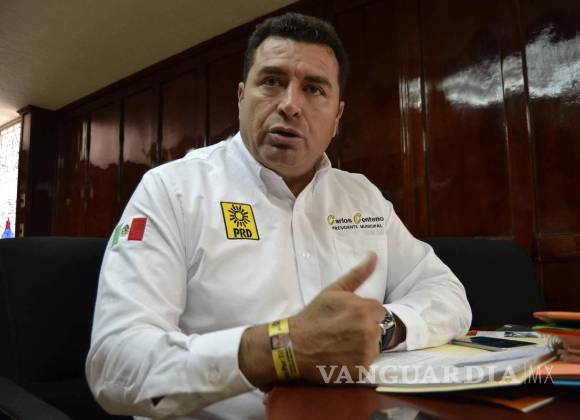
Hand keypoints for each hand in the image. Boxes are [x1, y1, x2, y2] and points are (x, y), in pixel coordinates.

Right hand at [289, 252, 385, 382]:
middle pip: (377, 330)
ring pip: (373, 347)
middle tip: (341, 331)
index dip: (362, 313)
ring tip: (340, 344)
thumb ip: (358, 274)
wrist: (293, 345)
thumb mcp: (334, 290)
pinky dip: (355, 362)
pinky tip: (340, 357)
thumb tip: (373, 255)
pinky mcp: (360, 372)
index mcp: (365, 310)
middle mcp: (370, 332)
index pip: (378, 311)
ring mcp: (366, 354)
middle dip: (363, 329)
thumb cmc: (313, 316)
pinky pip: (366, 364)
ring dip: (361, 346)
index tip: (346, 317)